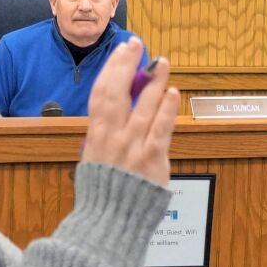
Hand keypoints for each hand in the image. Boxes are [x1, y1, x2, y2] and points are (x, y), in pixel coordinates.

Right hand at [82, 38, 177, 185]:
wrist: (110, 222)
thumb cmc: (105, 193)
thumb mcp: (94, 160)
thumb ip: (104, 136)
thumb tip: (113, 113)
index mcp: (95, 136)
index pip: (101, 93)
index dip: (112, 67)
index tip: (122, 50)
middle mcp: (112, 137)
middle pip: (118, 92)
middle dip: (127, 64)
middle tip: (138, 45)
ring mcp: (132, 147)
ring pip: (143, 106)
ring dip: (154, 82)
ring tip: (163, 64)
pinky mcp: (152, 159)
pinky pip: (160, 129)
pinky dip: (166, 109)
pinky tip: (172, 93)